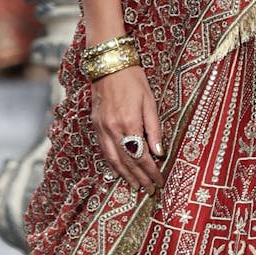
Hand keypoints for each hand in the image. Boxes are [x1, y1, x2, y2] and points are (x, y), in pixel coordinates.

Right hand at [89, 65, 165, 194]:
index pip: (142, 156)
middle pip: (128, 161)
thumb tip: (159, 152)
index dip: (151, 171)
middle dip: (140, 178)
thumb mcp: (150, 101)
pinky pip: (104, 150)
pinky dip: (112, 164)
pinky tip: (118, 171)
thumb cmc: (133, 80)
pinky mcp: (96, 125)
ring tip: (135, 186)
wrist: (109, 65)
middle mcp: (113, 129)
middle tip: (150, 190)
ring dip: (125, 175)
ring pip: (114, 159)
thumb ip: (154, 128)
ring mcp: (102, 128)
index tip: (160, 181)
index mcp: (129, 123)